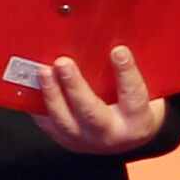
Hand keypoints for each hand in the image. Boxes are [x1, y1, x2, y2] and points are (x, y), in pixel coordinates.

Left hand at [29, 44, 165, 153]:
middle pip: (90, 112)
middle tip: (64, 63)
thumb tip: (119, 39)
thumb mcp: (147, 91)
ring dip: (51, 94)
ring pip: (63, 120)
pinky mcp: (65, 139)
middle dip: (75, 86)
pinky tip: (33, 84)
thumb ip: (133, 72)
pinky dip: (38, 103)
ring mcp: (84, 139)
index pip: (133, 96)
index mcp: (137, 121)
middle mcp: (110, 134)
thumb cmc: (136, 109)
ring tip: (43, 71)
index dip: (126, 73)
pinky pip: (47, 122)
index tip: (118, 51)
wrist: (126, 139)